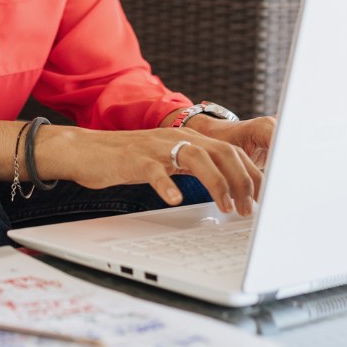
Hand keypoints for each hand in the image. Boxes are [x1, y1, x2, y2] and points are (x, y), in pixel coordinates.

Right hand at [34, 119, 273, 215]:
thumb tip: (223, 187)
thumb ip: (191, 167)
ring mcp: (155, 147)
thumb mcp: (165, 160)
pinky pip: (155, 171)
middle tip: (249, 209)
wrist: (84, 150)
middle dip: (243, 181)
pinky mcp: (134, 159)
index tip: (262, 196)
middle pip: (222, 152)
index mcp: (186, 137)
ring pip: (198, 157)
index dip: (250, 173)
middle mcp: (175, 137)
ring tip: (227, 208)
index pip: (230, 150)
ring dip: (218, 184)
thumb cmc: (125, 160)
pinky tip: (176, 200)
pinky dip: (168, 186)